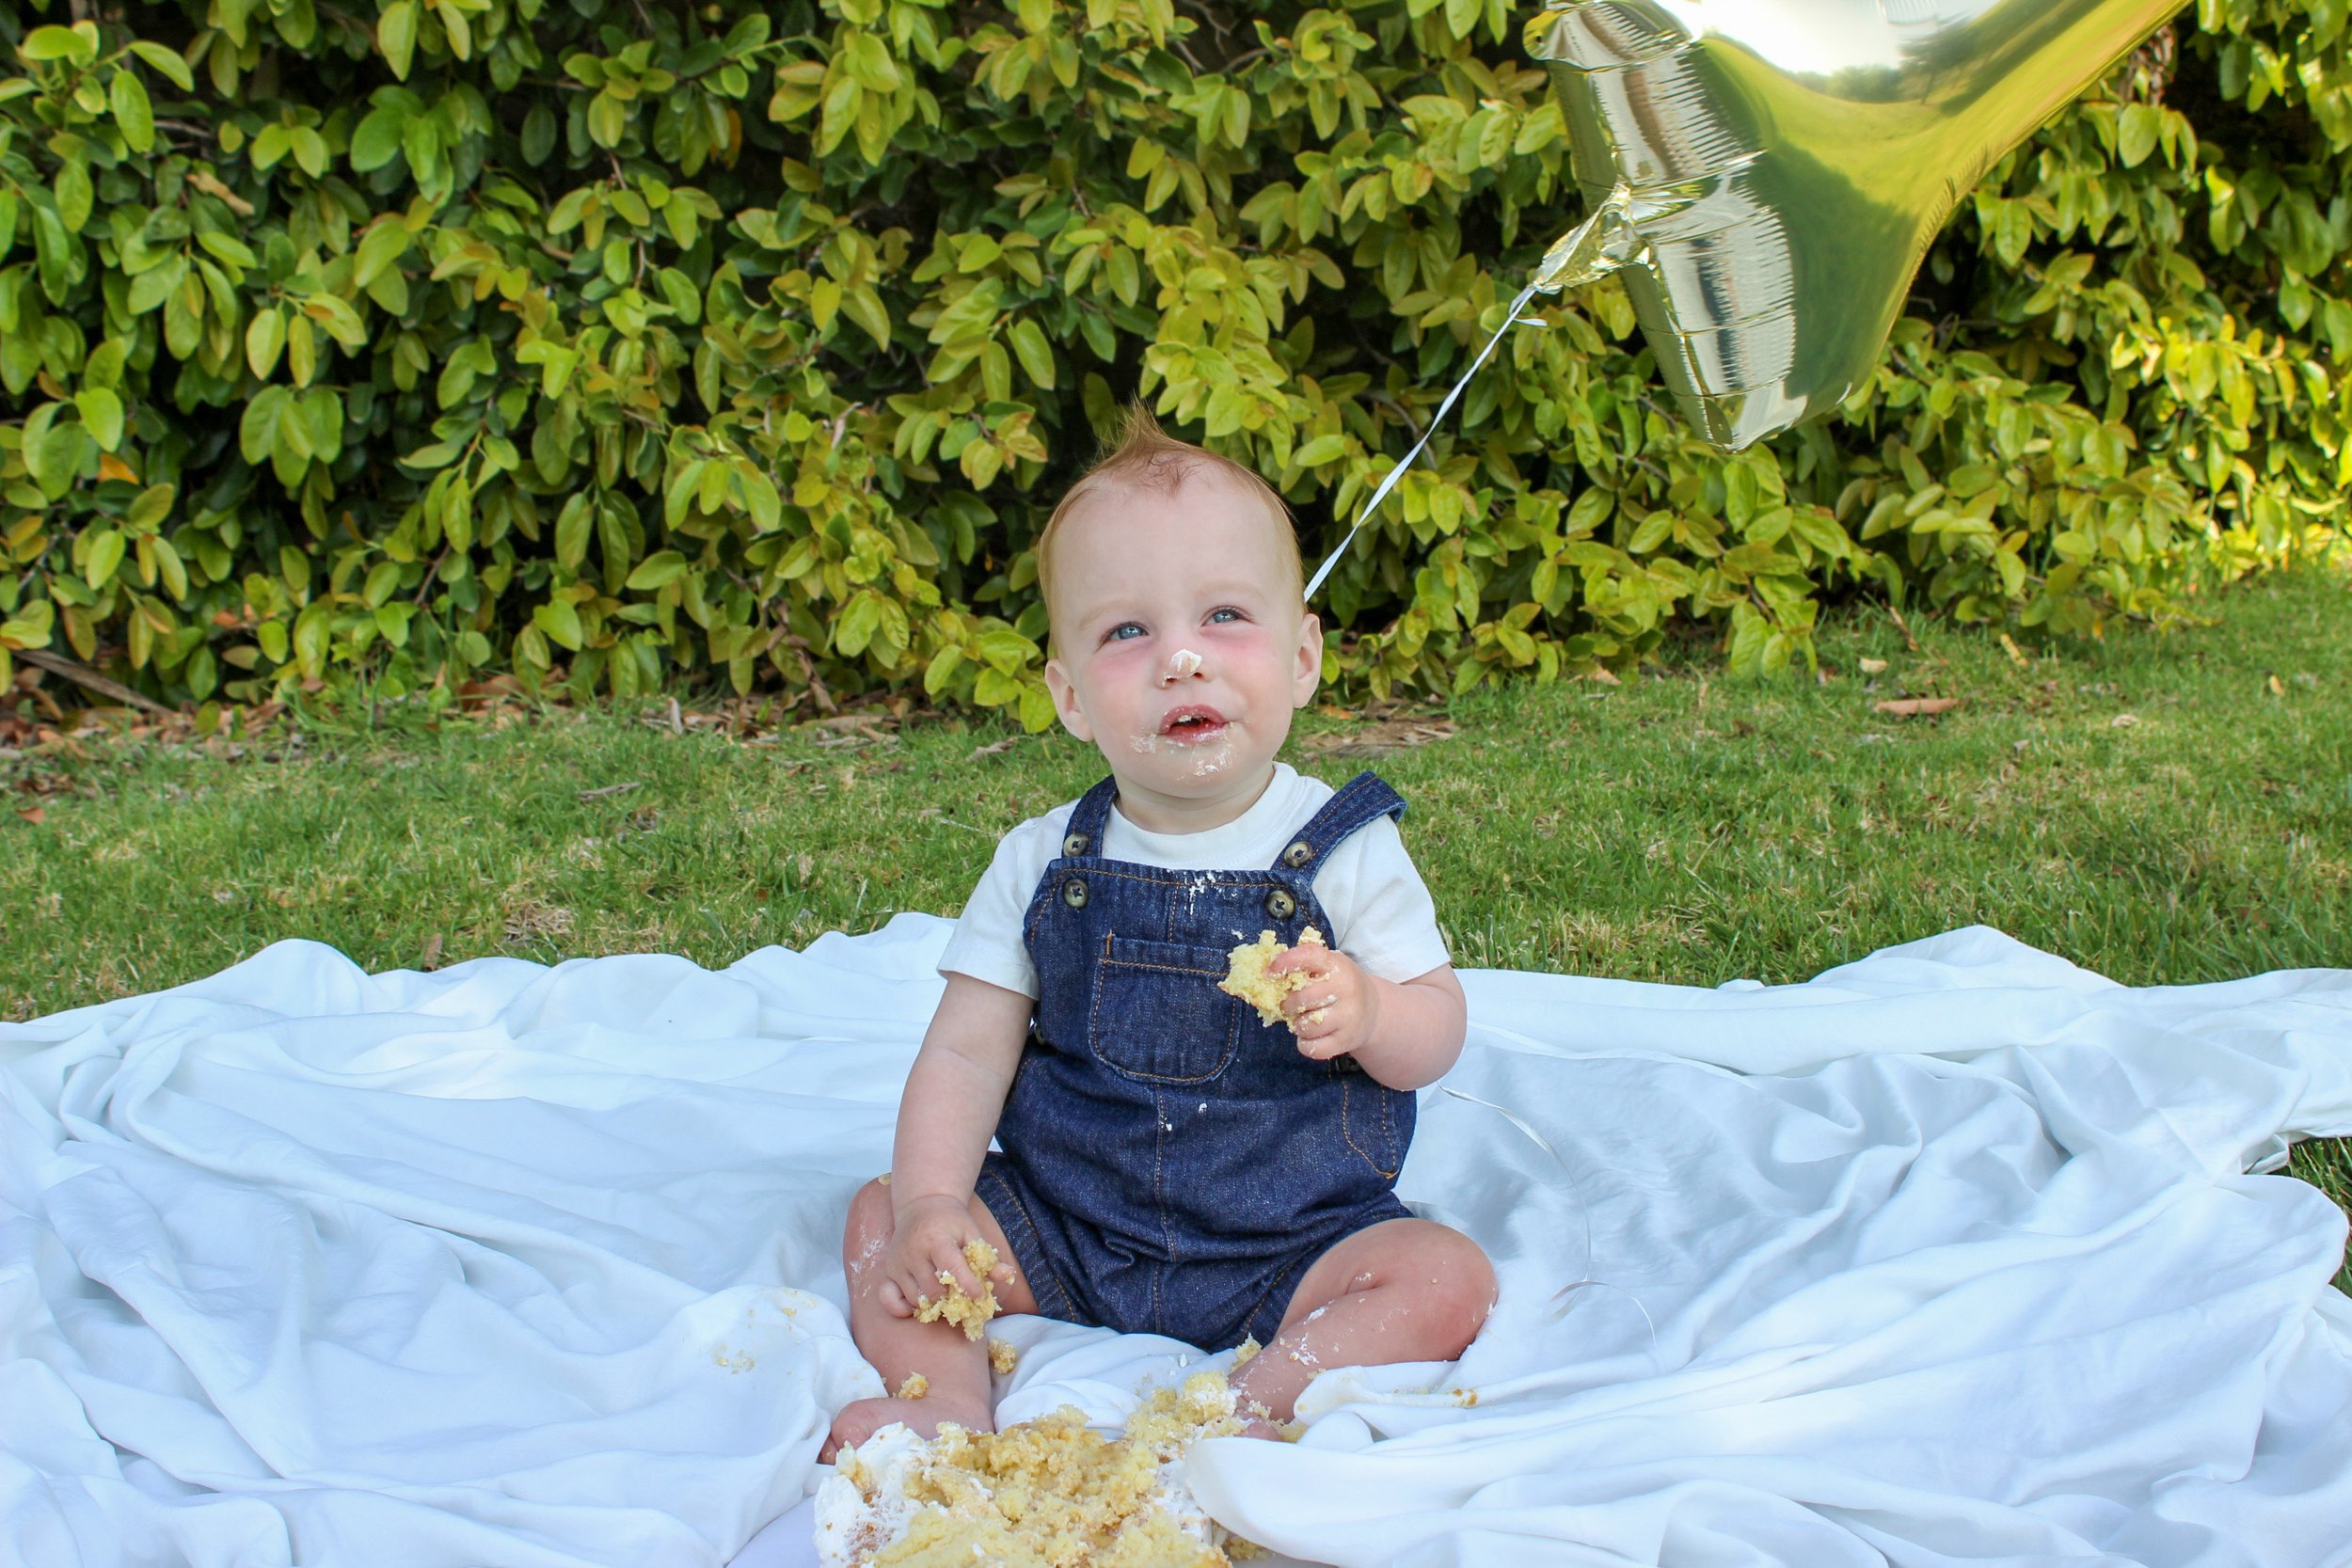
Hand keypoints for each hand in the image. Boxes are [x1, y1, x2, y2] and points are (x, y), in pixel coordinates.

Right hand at [878, 1194, 995, 1317]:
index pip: (952, 1269)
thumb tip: (1008, 1276)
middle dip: (953, 1299)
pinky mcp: (888, 1272)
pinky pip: (892, 1302)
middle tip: (964, 1297)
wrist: (921, 1206)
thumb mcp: (972, 1232)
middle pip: (935, 1291)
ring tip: (947, 1294)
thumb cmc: (951, 1221)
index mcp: (935, 1238)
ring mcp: (897, 1263)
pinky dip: (906, 1308)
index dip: (968, 1286)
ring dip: (935, 1304)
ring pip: (917, 1300)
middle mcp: (912, 1252)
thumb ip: (988, 1257)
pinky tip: (922, 1301)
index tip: (980, 1295)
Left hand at [1270, 943, 1382, 1061]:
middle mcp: (1346, 988)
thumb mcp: (1328, 967)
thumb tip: (1266, 971)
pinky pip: (1313, 1048)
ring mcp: (1349, 1016)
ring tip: (1305, 1020)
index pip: (1309, 956)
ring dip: (1297, 1025)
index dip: (1285, 962)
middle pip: (1300, 999)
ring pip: (1305, 1026)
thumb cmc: (1339, 986)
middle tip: (1291, 1006)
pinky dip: (1305, 1044)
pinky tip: (1310, 1036)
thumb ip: (1302, 965)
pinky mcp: (1347, 1040)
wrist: (1374, 1011)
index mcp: (1337, 965)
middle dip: (1288, 1005)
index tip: (1268, 973)